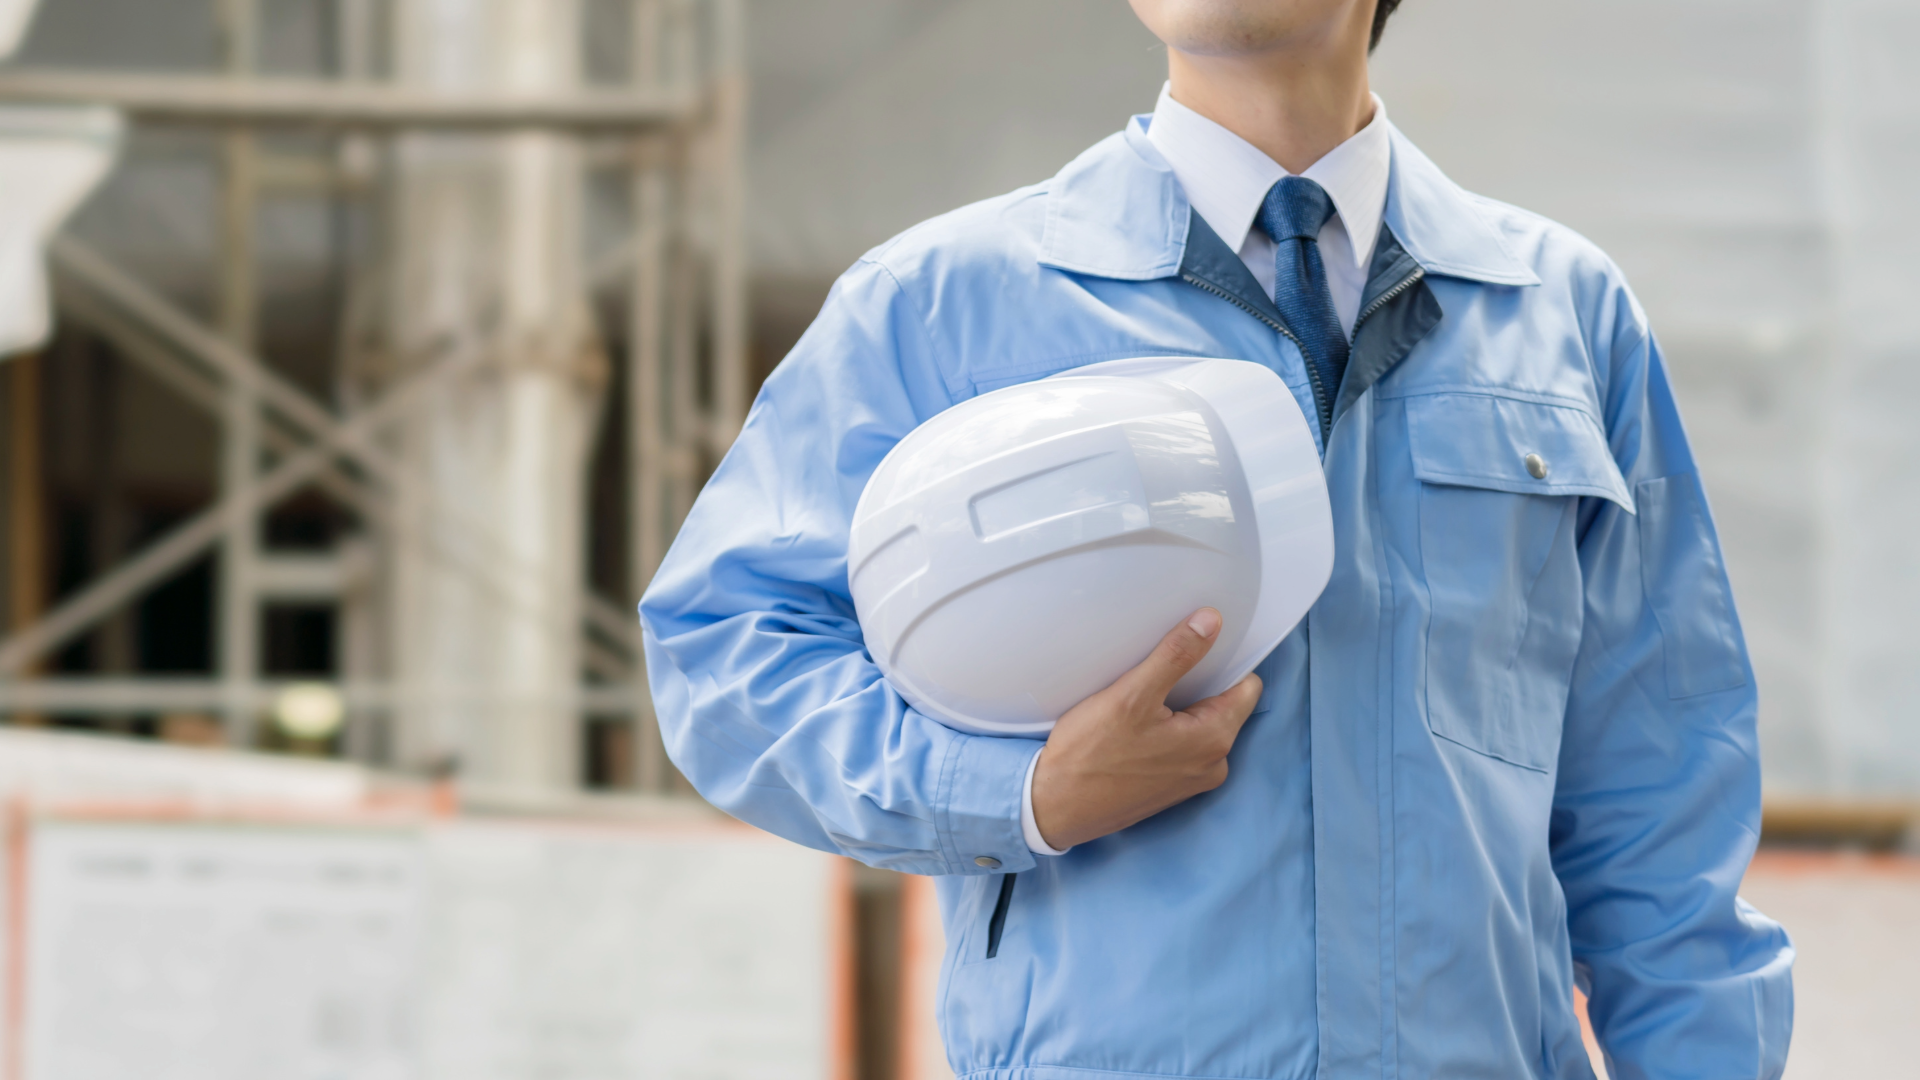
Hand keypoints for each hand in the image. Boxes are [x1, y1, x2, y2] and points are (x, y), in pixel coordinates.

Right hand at [1029, 608, 1262, 849]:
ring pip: (1198, 725)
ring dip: (1176, 708)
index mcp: (1214, 741)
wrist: (1054, 806)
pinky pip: (1180, 746)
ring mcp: (1191, 780)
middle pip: (1222, 705)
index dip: (1224, 662)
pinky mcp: (1170, 787)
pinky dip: (1163, 730)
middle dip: (1195, 685)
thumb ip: (1176, 656)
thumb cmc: (1090, 756)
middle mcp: (1212, 765)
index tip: (1196, 649)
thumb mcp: (1132, 694)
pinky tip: (1133, 727)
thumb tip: (1210, 623)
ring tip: (1138, 702)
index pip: (1246, 687)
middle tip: (1154, 676)